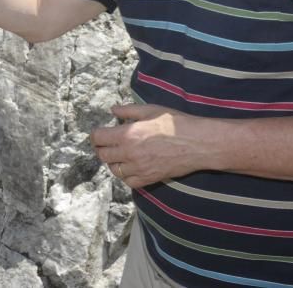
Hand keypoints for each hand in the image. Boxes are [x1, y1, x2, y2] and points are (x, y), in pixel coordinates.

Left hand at [90, 104, 215, 187]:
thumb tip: (113, 110)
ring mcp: (139, 168)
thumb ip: (128, 110)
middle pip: (103, 156)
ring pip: (114, 170)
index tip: (99, 134)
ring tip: (120, 154)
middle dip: (102, 149)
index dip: (95, 135)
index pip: (98, 138)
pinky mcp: (149, 179)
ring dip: (113, 162)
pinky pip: (129, 182)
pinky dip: (126, 175)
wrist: (197, 142)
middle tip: (107, 143)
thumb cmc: (174, 123)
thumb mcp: (149, 110)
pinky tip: (131, 167)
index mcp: (127, 134)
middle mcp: (129, 153)